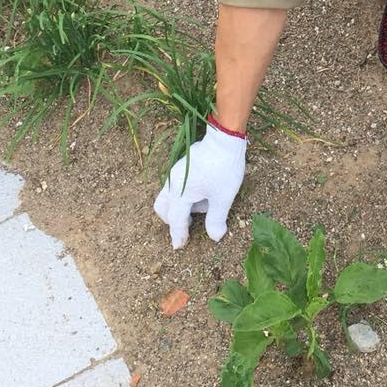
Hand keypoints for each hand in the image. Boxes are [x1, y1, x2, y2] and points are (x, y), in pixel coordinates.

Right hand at [154, 123, 247, 248]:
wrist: (224, 139)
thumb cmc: (224, 168)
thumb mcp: (223, 197)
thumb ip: (216, 219)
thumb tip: (214, 237)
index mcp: (180, 193)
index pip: (176, 220)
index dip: (179, 235)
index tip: (179, 247)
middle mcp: (172, 184)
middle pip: (163, 209)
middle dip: (173, 221)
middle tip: (189, 226)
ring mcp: (175, 174)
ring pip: (168, 197)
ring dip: (179, 207)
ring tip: (203, 206)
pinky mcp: (181, 167)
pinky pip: (175, 187)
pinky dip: (183, 196)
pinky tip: (203, 192)